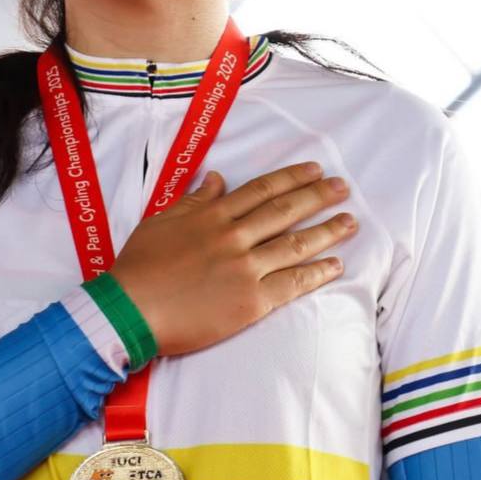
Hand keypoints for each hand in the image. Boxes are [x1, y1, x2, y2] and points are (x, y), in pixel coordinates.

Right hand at [109, 162, 355, 356]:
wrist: (130, 309)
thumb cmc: (139, 266)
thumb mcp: (161, 222)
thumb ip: (193, 201)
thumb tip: (217, 179)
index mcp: (211, 216)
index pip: (260, 190)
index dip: (290, 178)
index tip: (314, 170)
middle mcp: (232, 237)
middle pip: (284, 211)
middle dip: (317, 196)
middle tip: (343, 187)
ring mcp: (244, 269)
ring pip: (294, 245)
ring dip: (326, 232)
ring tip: (350, 222)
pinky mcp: (250, 301)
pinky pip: (291, 284)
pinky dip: (316, 273)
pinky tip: (335, 265)